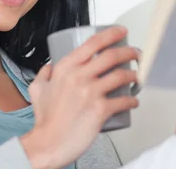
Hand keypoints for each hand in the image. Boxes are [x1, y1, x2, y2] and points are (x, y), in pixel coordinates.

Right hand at [20, 26, 138, 168]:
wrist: (48, 143)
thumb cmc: (45, 119)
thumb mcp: (37, 89)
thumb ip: (44, 74)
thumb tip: (50, 66)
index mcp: (65, 68)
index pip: (92, 43)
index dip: (111, 34)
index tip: (121, 31)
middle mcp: (78, 76)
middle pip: (111, 56)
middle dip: (129, 52)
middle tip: (136, 53)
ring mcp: (90, 93)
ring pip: (121, 76)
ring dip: (134, 74)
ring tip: (137, 76)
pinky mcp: (100, 110)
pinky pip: (123, 101)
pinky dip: (132, 100)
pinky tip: (134, 100)